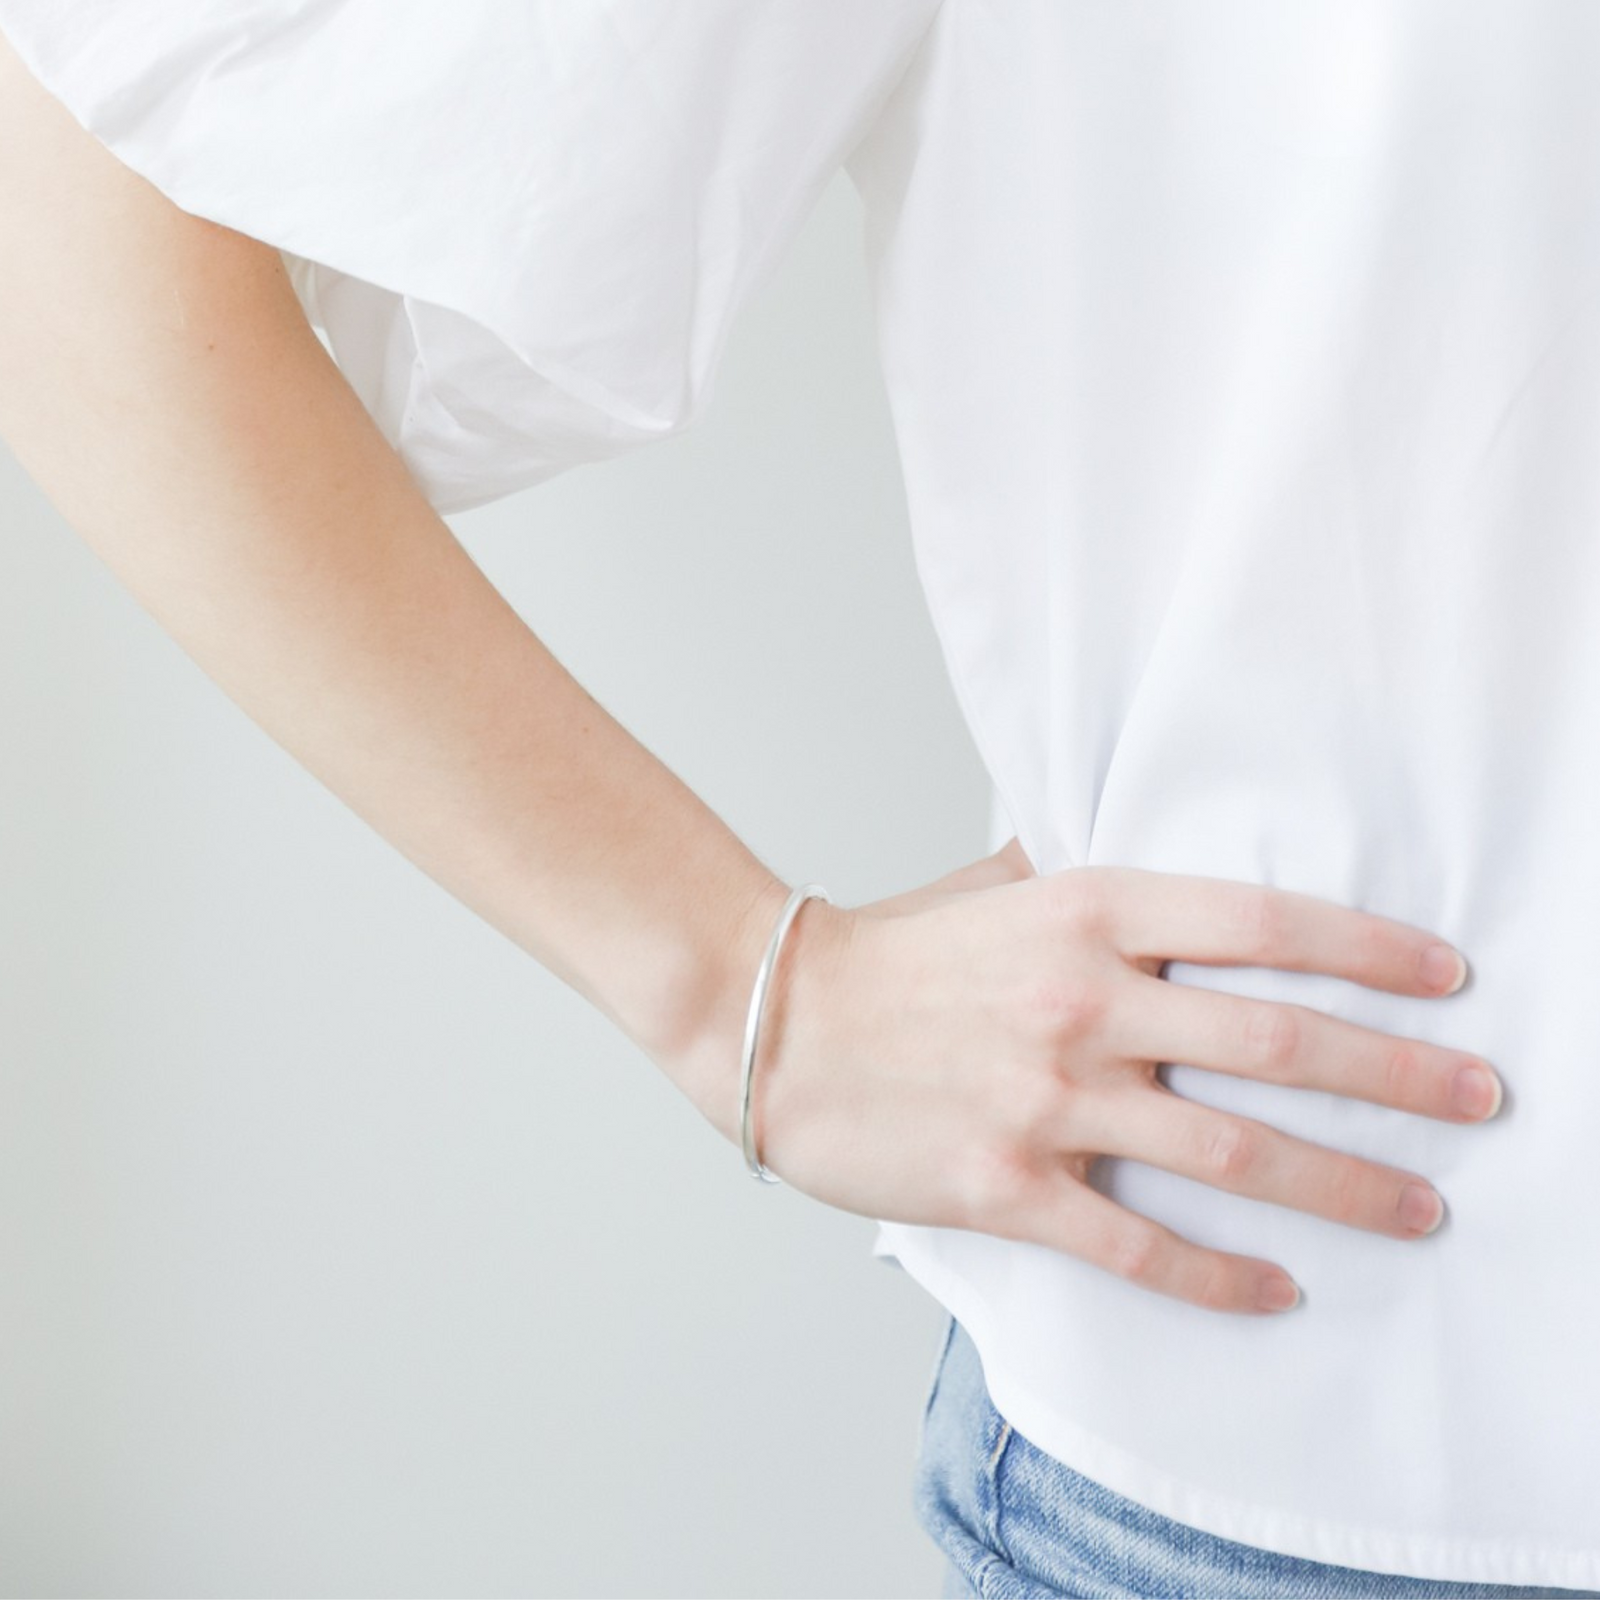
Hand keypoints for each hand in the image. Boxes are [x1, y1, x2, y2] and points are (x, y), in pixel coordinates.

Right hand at [753, 859, 1495, 1315]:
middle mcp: (1083, 1000)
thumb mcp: (991, 885)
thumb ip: (1085, 878)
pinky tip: (1279, 1292)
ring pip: (1234, 1152)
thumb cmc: (890, 954)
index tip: (1449, 978)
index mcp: (1086, 911)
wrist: (776, 1020)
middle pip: (1279, 1044)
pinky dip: (1221, 1276)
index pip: (1262, 923)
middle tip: (1482, 1100)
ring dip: (1345, 1185)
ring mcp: (1049, 1097)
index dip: (1369, 950)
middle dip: (1400, 1076)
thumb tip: (1170, 879)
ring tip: (1422, 1208)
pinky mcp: (1010, 1184)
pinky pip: (1140, 1243)